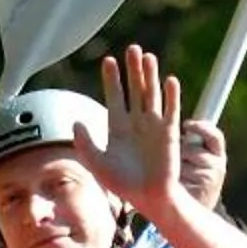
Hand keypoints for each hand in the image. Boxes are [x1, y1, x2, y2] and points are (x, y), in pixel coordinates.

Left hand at [72, 45, 185, 220]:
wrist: (147, 198)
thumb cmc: (122, 184)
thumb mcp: (97, 163)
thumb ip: (85, 143)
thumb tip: (75, 122)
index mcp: (118, 128)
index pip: (115, 97)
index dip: (112, 79)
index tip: (108, 61)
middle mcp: (136, 123)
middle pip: (135, 90)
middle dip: (133, 70)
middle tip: (132, 49)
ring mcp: (154, 126)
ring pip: (151, 95)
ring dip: (150, 76)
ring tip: (147, 57)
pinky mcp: (169, 133)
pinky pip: (171, 110)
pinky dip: (171, 96)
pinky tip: (169, 80)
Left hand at [179, 117, 226, 211]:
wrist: (196, 213)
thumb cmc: (194, 180)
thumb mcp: (199, 161)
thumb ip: (194, 144)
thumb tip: (175, 125)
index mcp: (219, 154)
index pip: (214, 136)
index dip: (201, 127)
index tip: (186, 124)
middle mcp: (218, 166)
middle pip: (191, 150)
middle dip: (178, 153)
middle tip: (173, 160)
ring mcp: (210, 179)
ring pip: (182, 164)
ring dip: (172, 168)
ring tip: (174, 176)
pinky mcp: (199, 191)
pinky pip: (178, 178)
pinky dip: (171, 180)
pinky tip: (172, 186)